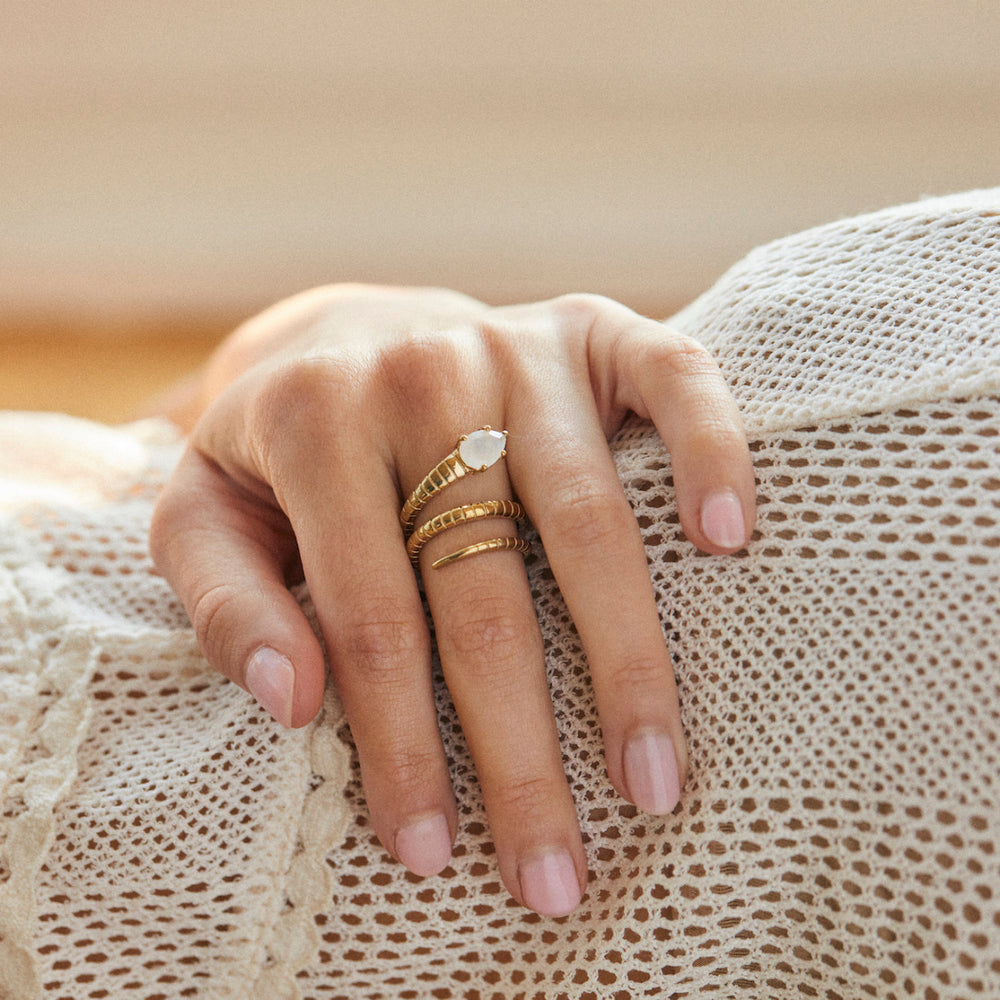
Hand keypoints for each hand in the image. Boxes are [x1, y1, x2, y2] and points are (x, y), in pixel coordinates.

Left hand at [149, 284, 755, 915]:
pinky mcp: (592, 328)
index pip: (368, 614)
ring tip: (653, 777)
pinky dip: (712, 450)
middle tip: (553, 870)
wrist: (347, 336)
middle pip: (484, 590)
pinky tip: (730, 538)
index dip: (402, 743)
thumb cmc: (281, 448)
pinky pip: (674, 379)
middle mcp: (425, 373)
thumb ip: (224, 601)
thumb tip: (291, 702)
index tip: (432, 847)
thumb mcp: (204, 516)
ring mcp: (518, 344)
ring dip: (629, 658)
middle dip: (521, 748)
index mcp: (316, 422)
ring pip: (589, 516)